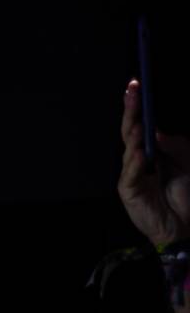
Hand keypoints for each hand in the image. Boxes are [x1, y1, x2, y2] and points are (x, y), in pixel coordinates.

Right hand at [120, 80, 189, 244]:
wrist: (185, 227)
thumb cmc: (187, 197)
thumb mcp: (189, 163)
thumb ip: (175, 146)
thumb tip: (155, 132)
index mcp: (151, 152)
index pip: (140, 124)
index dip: (137, 106)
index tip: (135, 85)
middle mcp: (138, 160)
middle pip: (129, 131)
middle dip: (130, 110)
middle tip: (131, 90)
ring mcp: (131, 175)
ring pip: (129, 149)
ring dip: (133, 135)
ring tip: (138, 123)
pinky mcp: (129, 190)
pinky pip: (132, 173)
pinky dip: (136, 162)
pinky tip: (141, 153)